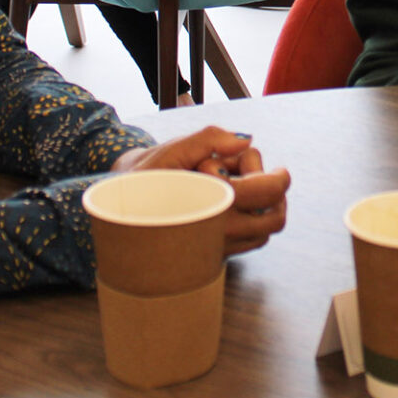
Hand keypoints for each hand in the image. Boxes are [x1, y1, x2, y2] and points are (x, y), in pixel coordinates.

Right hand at [113, 126, 289, 254]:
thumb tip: (246, 140)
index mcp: (211, 206)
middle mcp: (217, 235)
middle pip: (274, 218)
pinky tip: (225, 203)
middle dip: (270, 192)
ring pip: (263, 233)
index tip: (278, 169)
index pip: (268, 194)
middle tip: (248, 174)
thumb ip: (210, 138)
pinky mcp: (212, 259)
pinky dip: (249, 222)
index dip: (280, 178)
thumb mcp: (171, 150)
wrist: (118, 210)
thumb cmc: (145, 177)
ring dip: (259, 208)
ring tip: (229, 186)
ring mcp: (215, 251)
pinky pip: (247, 244)